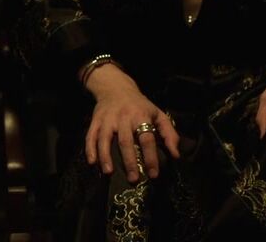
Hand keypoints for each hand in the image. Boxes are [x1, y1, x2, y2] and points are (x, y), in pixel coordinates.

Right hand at [83, 63, 178, 182]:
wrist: (116, 87)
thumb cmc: (139, 105)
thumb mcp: (157, 114)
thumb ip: (169, 133)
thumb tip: (176, 155)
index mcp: (141, 116)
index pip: (147, 139)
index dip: (151, 157)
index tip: (153, 174)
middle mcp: (123, 118)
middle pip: (125, 141)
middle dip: (129, 161)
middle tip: (133, 179)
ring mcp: (108, 119)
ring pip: (105, 139)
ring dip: (106, 156)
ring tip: (109, 173)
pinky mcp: (96, 121)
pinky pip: (91, 136)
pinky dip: (90, 149)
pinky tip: (92, 162)